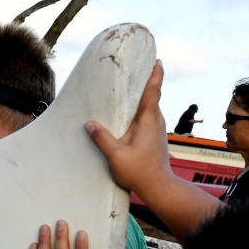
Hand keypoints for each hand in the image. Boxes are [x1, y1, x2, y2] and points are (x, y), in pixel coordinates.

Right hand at [85, 60, 170, 193]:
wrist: (159, 187)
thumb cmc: (139, 172)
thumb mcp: (116, 155)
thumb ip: (102, 138)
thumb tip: (90, 124)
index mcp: (148, 120)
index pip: (153, 92)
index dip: (155, 75)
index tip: (157, 60)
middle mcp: (156, 122)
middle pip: (152, 96)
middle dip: (146, 81)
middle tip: (137, 68)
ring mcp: (157, 130)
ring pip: (150, 108)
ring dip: (143, 97)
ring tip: (130, 89)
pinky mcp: (155, 138)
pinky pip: (148, 117)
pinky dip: (141, 110)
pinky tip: (129, 115)